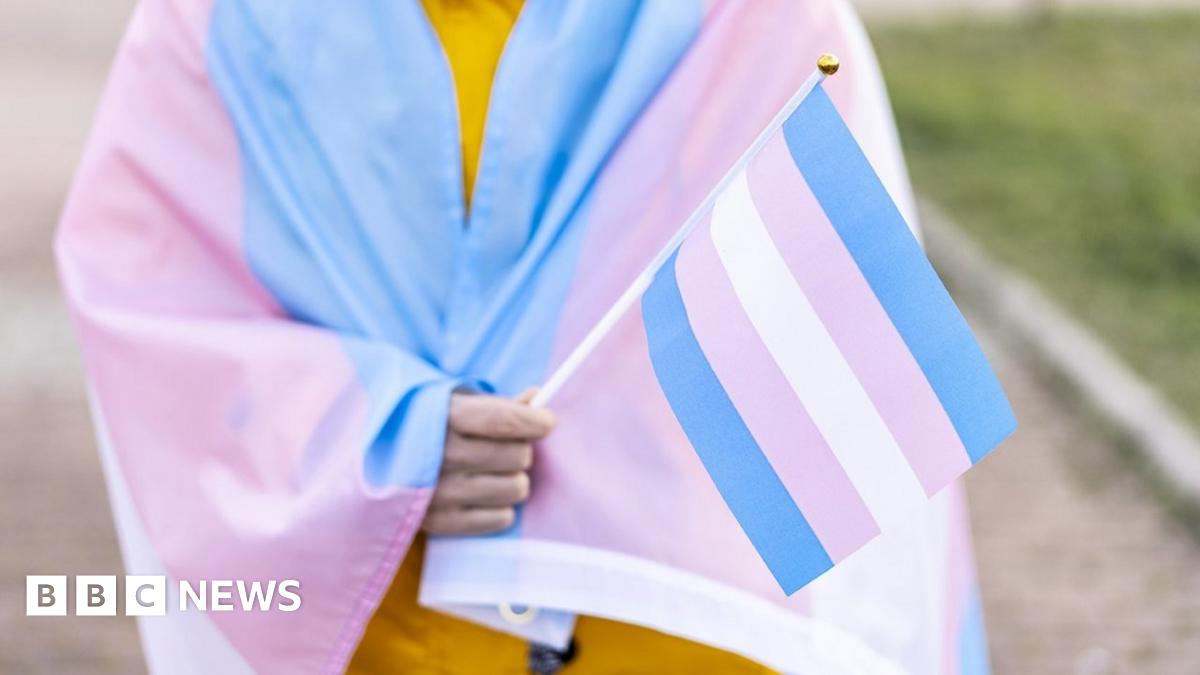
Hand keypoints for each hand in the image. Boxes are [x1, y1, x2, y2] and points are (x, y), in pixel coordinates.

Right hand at [421, 388, 555, 534]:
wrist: (371, 458)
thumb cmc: (424, 424)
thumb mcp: (453, 402)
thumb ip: (497, 404)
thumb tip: (537, 399)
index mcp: (440, 415)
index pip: (503, 419)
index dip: (535, 421)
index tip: (547, 422)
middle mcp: (438, 454)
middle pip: (517, 454)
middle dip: (521, 449)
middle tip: (506, 447)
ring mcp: (437, 492)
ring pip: (516, 488)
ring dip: (514, 478)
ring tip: (493, 472)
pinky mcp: (438, 522)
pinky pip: (502, 518)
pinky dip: (501, 506)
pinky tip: (482, 494)